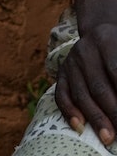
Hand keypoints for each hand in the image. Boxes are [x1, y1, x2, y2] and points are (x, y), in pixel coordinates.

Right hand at [54, 22, 116, 145]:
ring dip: (95, 118)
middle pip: (99, 87)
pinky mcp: (61, 72)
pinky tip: (79, 126)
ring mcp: (70, 62)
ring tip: (107, 137)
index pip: (116, 71)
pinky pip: (61, 94)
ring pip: (81, 94)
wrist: (100, 33)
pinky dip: (69, 111)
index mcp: (106, 40)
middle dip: (112, 113)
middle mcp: (85, 51)